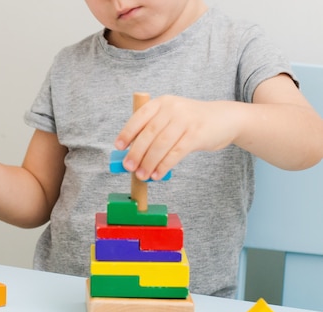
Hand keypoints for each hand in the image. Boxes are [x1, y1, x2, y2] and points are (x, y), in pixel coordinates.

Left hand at [114, 96, 239, 179]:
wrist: (225, 119)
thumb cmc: (191, 122)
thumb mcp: (171, 118)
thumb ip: (153, 131)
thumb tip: (131, 154)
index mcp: (162, 103)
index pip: (139, 116)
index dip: (127, 132)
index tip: (118, 146)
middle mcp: (173, 108)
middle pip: (149, 133)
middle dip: (136, 152)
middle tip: (128, 167)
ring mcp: (186, 120)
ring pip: (161, 145)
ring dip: (149, 162)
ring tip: (142, 175)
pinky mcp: (197, 135)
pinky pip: (176, 153)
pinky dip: (164, 166)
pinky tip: (157, 174)